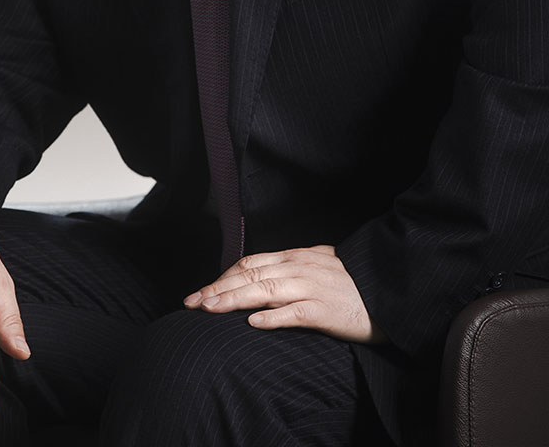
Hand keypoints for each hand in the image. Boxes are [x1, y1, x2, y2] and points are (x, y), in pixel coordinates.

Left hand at [184, 245, 385, 343]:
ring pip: (265, 290)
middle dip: (218, 288)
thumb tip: (262, 275)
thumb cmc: (353, 282)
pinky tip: (253, 324)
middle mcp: (299, 267)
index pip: (250, 263)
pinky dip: (272, 318)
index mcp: (295, 256)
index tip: (202, 291)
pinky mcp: (326, 310)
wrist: (388, 289)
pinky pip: (295, 313)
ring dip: (234, 300)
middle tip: (192, 302)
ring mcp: (312, 288)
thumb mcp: (318, 264)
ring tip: (209, 309)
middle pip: (250, 275)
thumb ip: (291, 267)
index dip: (223, 276)